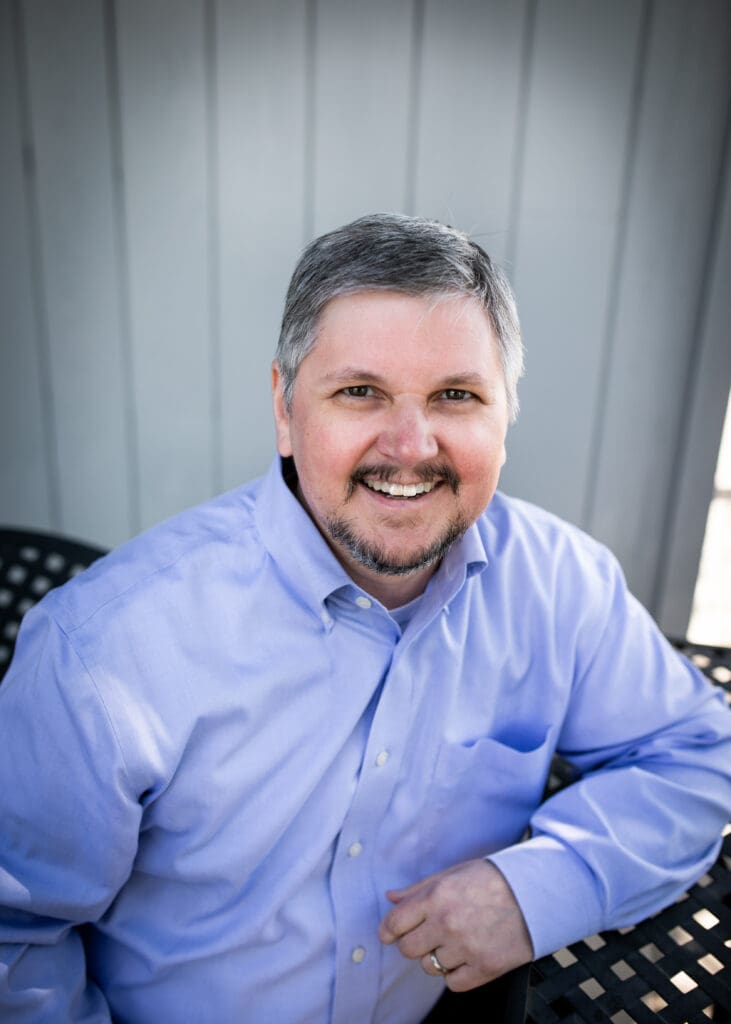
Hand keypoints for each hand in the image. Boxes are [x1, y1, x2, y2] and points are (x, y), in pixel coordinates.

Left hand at [378, 859, 533, 991]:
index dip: (389, 929)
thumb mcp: (453, 873)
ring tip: (455, 941)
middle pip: (408, 949)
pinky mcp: (485, 968)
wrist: (536, 893)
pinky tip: (467, 956)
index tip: (393, 931)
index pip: (394, 923)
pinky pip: (453, 983)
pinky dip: (456, 973)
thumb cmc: (493, 879)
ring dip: (437, 957)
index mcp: (437, 896)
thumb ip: (419, 889)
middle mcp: (447, 923)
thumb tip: (391, 898)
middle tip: (429, 934)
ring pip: (429, 967)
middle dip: (414, 942)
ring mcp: (466, 948)